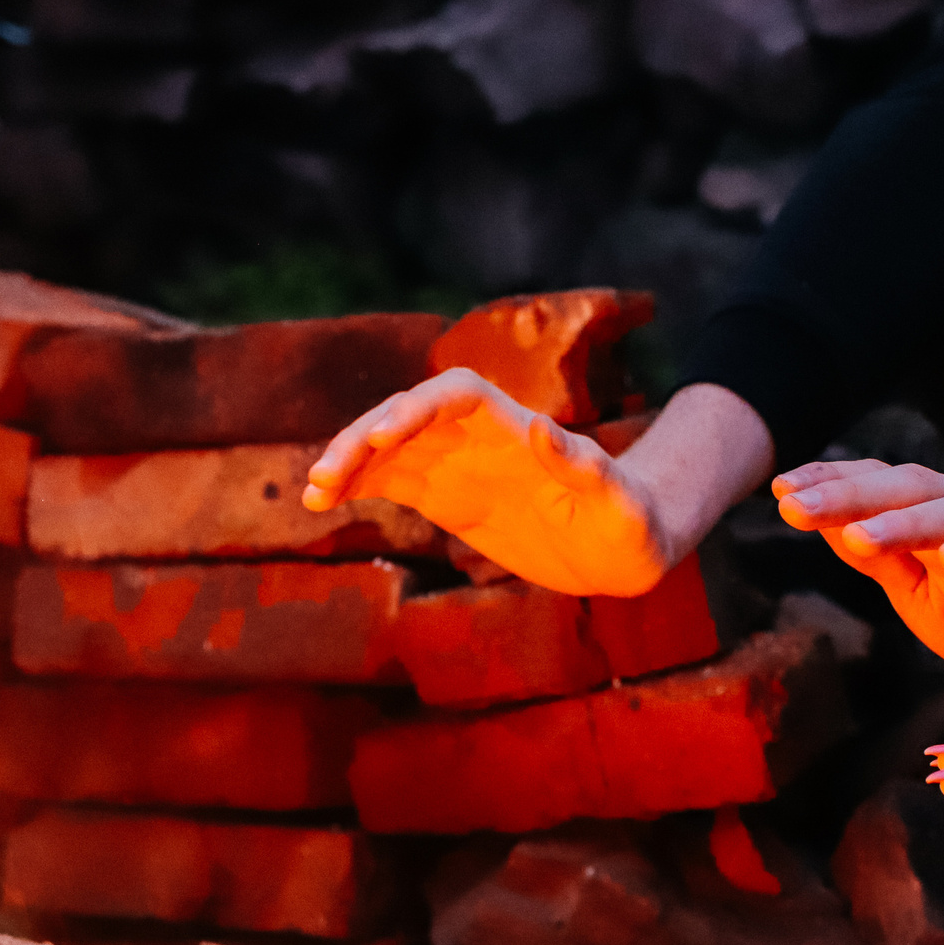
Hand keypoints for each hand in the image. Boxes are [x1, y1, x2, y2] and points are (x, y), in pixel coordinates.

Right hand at [304, 368, 671, 595]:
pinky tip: (318, 504)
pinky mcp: (444, 496)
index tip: (383, 437)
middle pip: (407, 416)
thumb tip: (542, 430)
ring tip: (311, 493)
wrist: (621, 549)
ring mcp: (457, 465)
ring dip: (347, 462)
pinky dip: (353, 487)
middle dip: (363, 438)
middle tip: (325, 476)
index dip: (416, 408)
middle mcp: (478, 438)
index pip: (455, 395)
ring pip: (387, 448)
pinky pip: (388, 481)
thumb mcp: (620, 503)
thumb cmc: (631, 523)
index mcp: (516, 428)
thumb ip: (586, 468)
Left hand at [775, 459, 943, 711]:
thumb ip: (881, 559)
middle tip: (795, 506)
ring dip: (909, 522)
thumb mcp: (923, 596)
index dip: (834, 483)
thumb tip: (823, 524)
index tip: (780, 490)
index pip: (885, 487)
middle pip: (916, 490)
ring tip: (858, 534)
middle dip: (852, 495)